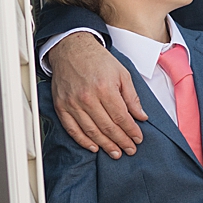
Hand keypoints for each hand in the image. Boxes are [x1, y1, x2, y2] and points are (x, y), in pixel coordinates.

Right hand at [47, 32, 145, 158]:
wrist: (72, 49)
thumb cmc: (97, 60)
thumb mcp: (122, 73)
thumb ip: (132, 97)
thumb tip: (141, 116)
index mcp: (105, 88)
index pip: (121, 117)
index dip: (131, 131)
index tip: (138, 139)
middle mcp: (88, 97)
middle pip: (108, 127)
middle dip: (121, 141)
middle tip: (129, 150)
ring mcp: (73, 103)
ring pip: (91, 131)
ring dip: (105, 145)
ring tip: (115, 153)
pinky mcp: (62, 106)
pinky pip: (72, 129)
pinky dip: (83, 141)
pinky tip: (94, 147)